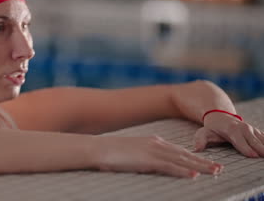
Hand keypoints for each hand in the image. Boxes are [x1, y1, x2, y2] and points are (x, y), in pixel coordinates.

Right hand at [92, 135, 222, 178]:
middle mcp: (156, 144)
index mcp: (153, 141)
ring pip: (182, 159)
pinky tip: (194, 176)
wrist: (98, 148)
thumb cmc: (111, 153)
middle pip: (185, 154)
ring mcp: (153, 151)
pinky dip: (183, 171)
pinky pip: (170, 166)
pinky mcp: (148, 160)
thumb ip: (145, 157)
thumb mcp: (132, 153)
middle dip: (203, 161)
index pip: (178, 150)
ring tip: (215, 172)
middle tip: (219, 168)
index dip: (194, 156)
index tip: (207, 162)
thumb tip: (151, 165)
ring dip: (200, 166)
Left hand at [195, 112, 263, 157]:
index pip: (240, 141)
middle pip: (255, 142)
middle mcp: (244, 128)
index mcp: (232, 130)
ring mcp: (252, 130)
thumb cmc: (212, 128)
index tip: (253, 156)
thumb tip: (196, 149)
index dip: (246, 148)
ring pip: (263, 140)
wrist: (220, 116)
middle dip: (261, 150)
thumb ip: (200, 140)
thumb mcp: (203, 133)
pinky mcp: (257, 132)